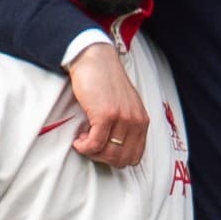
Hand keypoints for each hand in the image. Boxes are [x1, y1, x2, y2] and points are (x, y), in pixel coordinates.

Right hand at [68, 43, 148, 167]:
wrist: (95, 60)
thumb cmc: (106, 82)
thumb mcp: (125, 105)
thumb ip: (126, 125)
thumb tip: (115, 149)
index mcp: (142, 121)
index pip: (135, 156)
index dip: (116, 159)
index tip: (102, 150)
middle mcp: (136, 121)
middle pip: (121, 159)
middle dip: (103, 158)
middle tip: (91, 147)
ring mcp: (122, 119)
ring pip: (108, 154)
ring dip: (92, 152)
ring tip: (83, 140)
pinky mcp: (106, 115)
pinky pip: (95, 144)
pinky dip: (84, 146)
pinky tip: (78, 139)